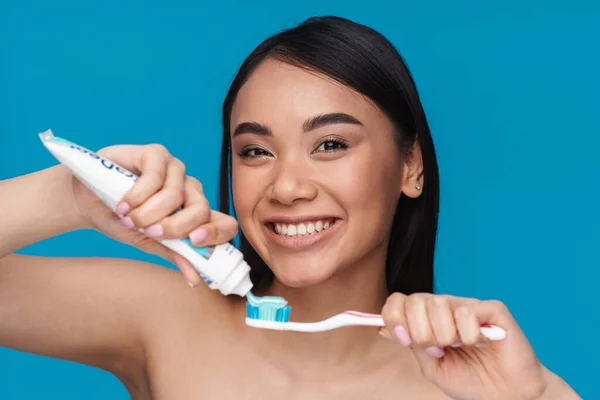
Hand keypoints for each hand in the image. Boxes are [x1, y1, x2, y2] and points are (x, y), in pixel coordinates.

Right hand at [70, 143, 237, 285]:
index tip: (195, 242)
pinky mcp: (157, 154)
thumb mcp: (149, 242)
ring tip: (128, 218)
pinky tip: (121, 204)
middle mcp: (190, 190)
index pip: (225, 223)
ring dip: (147, 213)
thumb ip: (174, 254)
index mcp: (195, 213)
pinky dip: (136, 196)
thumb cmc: (122, 221)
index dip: (217, 234)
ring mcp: (175, 170)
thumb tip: (196, 279)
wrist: (86, 202)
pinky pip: (155, 177)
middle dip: (173, 227)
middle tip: (149, 232)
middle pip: (201, 209)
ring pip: (176, 195)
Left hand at [380, 293, 546, 399]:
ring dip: (445, 335)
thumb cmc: (470, 380)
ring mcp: (468, 305)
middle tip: (438, 350)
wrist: (506, 395)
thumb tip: (382, 327)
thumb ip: (411, 344)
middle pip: (416, 300)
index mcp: (427, 317)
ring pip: (439, 305)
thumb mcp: (431, 365)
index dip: (395, 317)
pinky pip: (467, 313)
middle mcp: (445, 306)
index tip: (405, 340)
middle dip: (421, 332)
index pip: (400, 300)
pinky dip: (469, 335)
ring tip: (460, 347)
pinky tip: (480, 343)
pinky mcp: (492, 309)